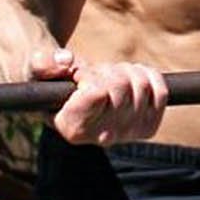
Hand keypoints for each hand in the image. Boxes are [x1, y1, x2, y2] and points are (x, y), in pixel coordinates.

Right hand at [30, 49, 168, 144]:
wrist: (74, 100)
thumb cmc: (54, 84)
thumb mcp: (39, 70)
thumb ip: (43, 64)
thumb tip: (66, 61)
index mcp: (73, 128)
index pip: (96, 92)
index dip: (88, 74)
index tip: (77, 76)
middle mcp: (102, 138)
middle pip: (120, 85)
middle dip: (106, 70)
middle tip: (94, 76)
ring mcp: (128, 135)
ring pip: (141, 85)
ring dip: (125, 71)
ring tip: (109, 79)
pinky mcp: (148, 128)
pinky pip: (161, 92)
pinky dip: (148, 76)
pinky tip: (131, 79)